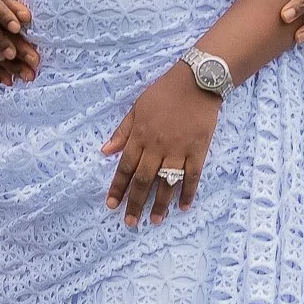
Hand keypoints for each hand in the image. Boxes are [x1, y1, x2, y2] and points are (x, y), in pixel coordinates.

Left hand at [101, 61, 222, 226]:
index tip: (111, 204)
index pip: (125, 167)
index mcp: (140, 136)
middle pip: (144, 181)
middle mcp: (157, 147)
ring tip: (154, 220)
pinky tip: (183, 207)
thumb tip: (105, 151)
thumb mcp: (137, 107)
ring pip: (166, 183)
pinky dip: (187, 193)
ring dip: (159, 204)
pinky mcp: (198, 151)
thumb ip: (122, 131)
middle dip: (135, 203)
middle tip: (130, 222)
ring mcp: (179, 150)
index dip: (117, 187)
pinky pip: (192, 177)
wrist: (197, 81)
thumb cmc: (164, 92)